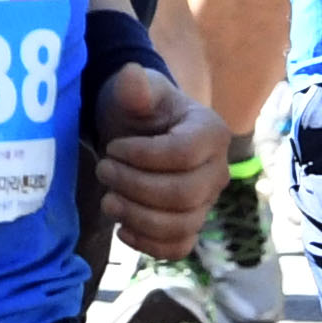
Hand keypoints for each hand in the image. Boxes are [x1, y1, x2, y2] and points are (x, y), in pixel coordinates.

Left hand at [87, 59, 224, 259]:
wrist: (135, 131)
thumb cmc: (137, 107)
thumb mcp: (131, 91)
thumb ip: (133, 87)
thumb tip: (131, 75)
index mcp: (210, 132)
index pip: (183, 155)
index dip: (143, 157)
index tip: (113, 148)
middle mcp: (218, 171)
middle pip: (184, 195)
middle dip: (136, 187)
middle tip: (103, 171)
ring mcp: (206, 201)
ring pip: (181, 225)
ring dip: (138, 217)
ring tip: (107, 200)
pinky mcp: (190, 224)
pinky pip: (179, 246)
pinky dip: (151, 245)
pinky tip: (123, 229)